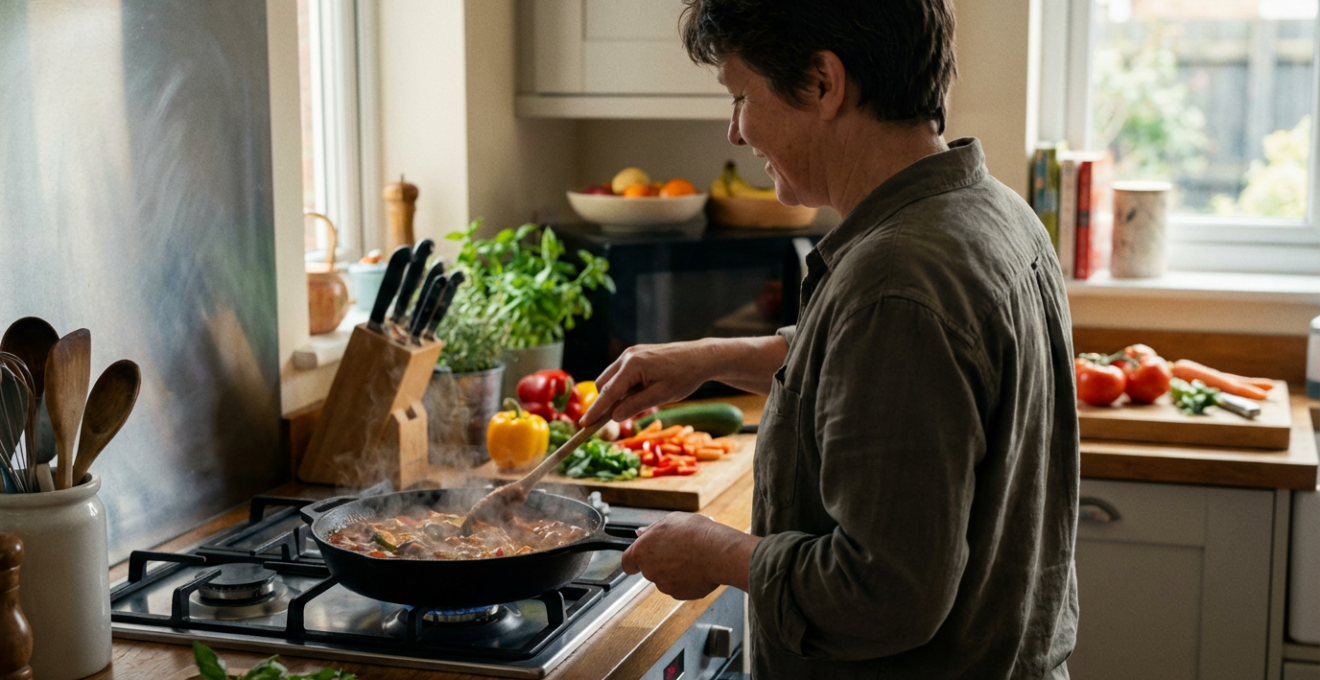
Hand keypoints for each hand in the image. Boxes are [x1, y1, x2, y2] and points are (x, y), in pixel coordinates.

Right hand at [582, 341, 719, 424]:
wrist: (700, 357)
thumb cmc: (684, 376)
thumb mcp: (661, 396)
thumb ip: (635, 406)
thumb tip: (613, 416)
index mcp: (633, 365)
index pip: (608, 392)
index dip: (595, 411)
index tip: (583, 425)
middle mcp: (627, 356)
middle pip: (603, 384)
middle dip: (605, 402)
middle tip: (616, 418)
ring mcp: (630, 353)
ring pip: (610, 378)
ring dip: (616, 394)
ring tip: (642, 399)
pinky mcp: (635, 355)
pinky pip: (620, 373)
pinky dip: (624, 386)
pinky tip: (642, 391)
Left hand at [621, 512, 759, 598]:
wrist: (717, 553)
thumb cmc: (695, 534)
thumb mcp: (671, 520)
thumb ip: (652, 530)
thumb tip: (641, 533)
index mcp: (643, 551)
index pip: (627, 562)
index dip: (633, 560)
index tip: (638, 559)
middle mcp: (650, 571)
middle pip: (648, 569)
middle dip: (660, 562)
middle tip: (677, 550)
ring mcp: (664, 585)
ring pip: (665, 578)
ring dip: (674, 570)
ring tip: (691, 557)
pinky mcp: (680, 595)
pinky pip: (679, 587)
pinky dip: (686, 580)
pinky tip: (697, 568)